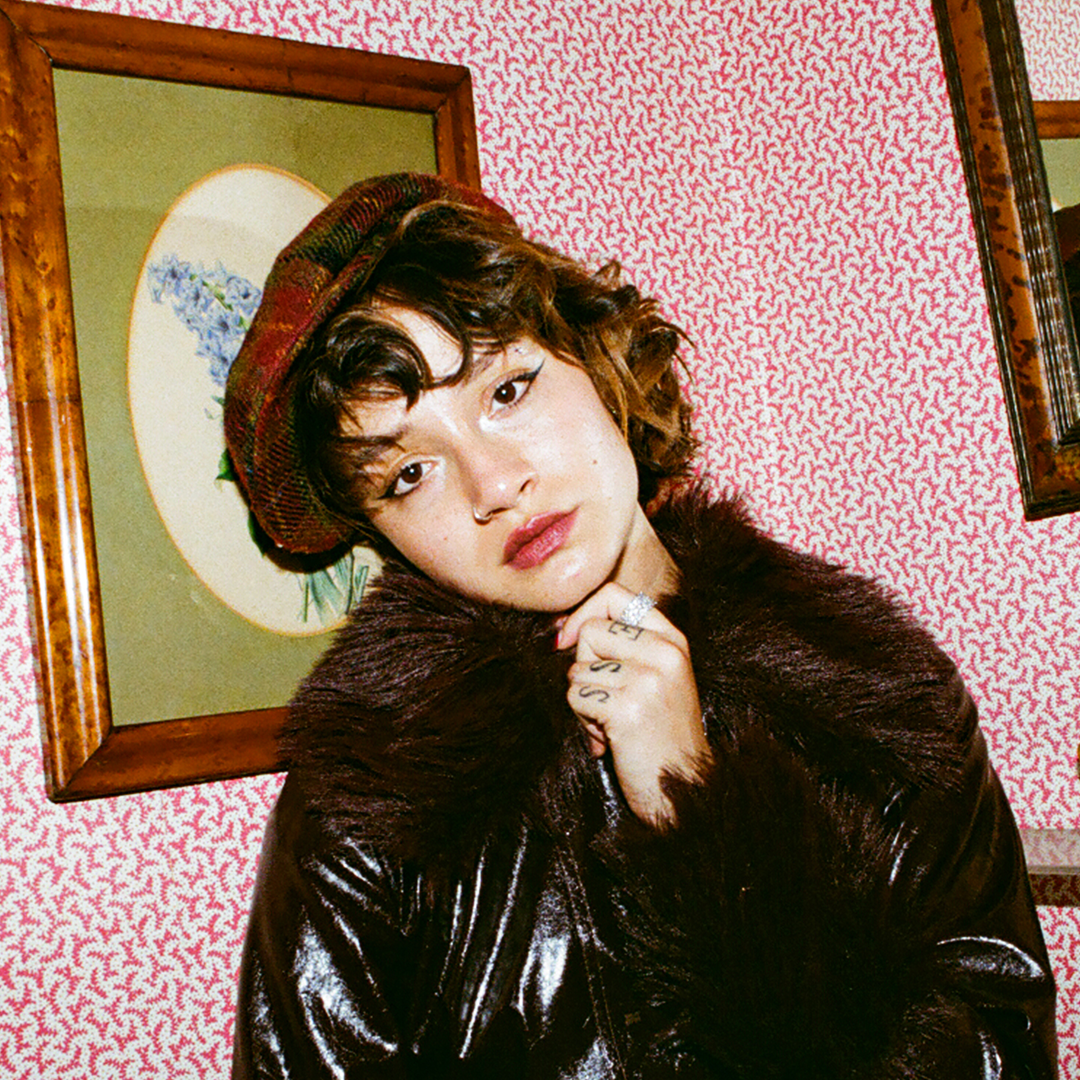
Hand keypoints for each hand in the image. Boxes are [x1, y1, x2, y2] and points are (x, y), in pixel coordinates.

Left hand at [556, 583, 709, 824]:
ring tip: (611, 723)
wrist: (686, 790)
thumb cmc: (659, 735)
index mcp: (673, 640)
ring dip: (583, 702)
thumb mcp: (655, 678)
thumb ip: (623, 647)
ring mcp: (648, 680)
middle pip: (590, 631)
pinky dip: (583, 722)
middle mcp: (665, 653)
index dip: (584, 613)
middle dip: (583, 667)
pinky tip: (609, 739)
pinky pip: (576, 698)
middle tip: (605, 699)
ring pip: (578, 669)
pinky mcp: (628, 709)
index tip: (570, 638)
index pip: (615, 595)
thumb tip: (564, 627)